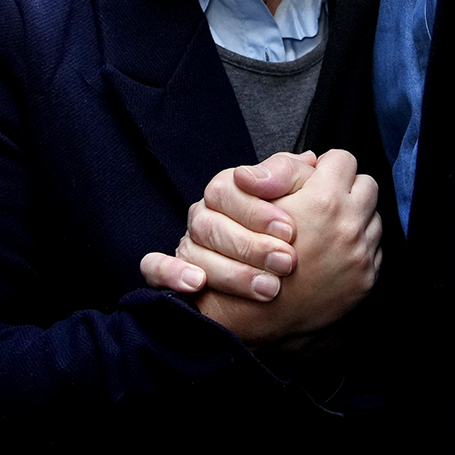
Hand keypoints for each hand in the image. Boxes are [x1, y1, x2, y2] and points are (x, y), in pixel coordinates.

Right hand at [140, 150, 317, 299]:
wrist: (292, 272)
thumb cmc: (291, 225)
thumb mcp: (298, 191)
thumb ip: (287, 173)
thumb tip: (281, 167)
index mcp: (226, 191)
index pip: (226, 191)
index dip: (256, 211)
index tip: (290, 231)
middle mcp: (203, 215)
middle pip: (210, 225)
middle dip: (251, 246)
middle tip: (286, 263)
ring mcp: (186, 244)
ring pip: (190, 250)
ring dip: (230, 271)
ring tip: (269, 287)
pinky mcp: (172, 273)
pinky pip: (155, 268)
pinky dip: (171, 273)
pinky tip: (197, 284)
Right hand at [196, 149, 381, 346]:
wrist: (257, 308)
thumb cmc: (252, 250)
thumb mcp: (257, 198)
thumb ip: (285, 169)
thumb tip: (313, 158)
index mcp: (324, 200)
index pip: (344, 160)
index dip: (327, 166)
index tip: (316, 178)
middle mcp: (349, 226)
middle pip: (367, 185)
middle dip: (348, 188)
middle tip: (325, 201)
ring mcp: (360, 255)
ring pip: (374, 218)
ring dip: (356, 218)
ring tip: (328, 230)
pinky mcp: (366, 279)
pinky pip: (374, 249)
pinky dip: (358, 247)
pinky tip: (332, 254)